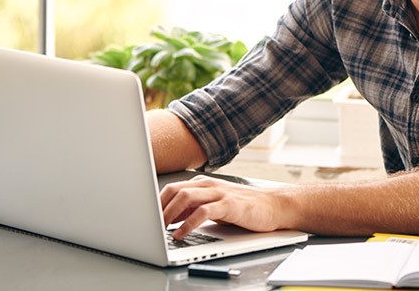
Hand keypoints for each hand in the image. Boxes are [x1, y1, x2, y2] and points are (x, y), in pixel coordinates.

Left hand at [160, 175, 287, 238]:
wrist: (274, 206)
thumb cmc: (244, 207)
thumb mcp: (214, 206)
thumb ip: (193, 208)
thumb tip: (169, 218)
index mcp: (203, 184)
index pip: (172, 188)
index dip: (156, 202)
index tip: (145, 216)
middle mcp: (209, 185)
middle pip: (175, 190)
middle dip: (159, 207)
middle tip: (149, 223)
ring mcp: (219, 193)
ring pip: (186, 197)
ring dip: (169, 214)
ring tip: (160, 229)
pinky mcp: (229, 205)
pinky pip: (203, 212)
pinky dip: (188, 223)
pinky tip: (180, 234)